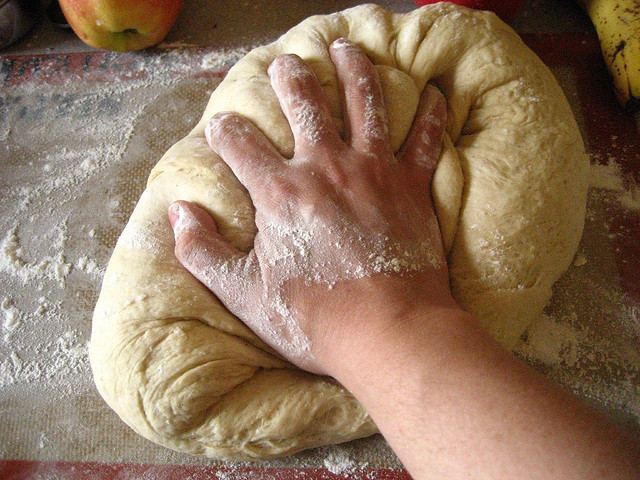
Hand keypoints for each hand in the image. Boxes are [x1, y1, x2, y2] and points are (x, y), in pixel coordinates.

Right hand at [168, 38, 449, 373]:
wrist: (388, 330)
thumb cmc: (314, 318)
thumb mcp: (244, 294)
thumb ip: (203, 252)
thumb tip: (177, 213)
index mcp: (280, 192)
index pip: (239, 142)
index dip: (225, 129)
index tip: (223, 126)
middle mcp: (325, 168)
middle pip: (304, 104)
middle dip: (290, 76)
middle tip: (285, 61)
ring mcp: (372, 171)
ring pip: (364, 102)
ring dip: (354, 69)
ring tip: (347, 46)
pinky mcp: (411, 185)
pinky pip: (424, 138)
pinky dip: (431, 113)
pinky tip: (433, 90)